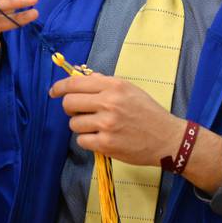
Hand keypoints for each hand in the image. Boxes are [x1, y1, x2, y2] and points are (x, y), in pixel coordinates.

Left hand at [50, 73, 183, 165]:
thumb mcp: (130, 90)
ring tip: (96, 127)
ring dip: (81, 126)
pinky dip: (88, 140)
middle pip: (69, 103)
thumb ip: (105, 83)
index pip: (76, 83)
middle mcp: (109, 103)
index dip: (60, 87)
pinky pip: (82, 140)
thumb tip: (83, 78)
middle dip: (70, 108)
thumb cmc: (148, 112)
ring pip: (74, 124)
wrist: (167, 138)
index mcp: (114, 86)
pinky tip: (101, 138)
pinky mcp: (106, 144)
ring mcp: (107, 124)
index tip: (54, 91)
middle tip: (79, 112)